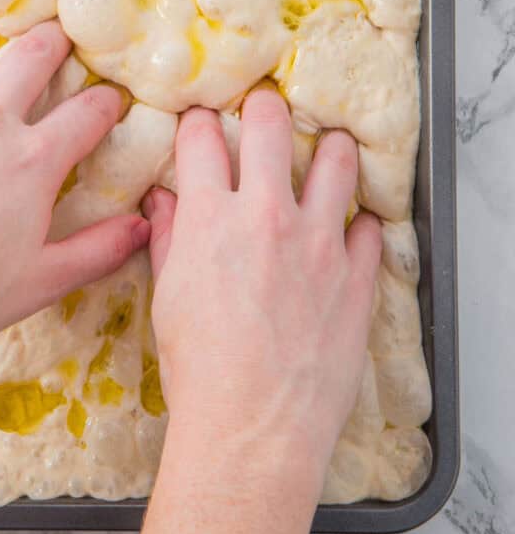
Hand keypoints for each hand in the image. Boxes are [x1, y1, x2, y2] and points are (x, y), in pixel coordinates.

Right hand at [144, 87, 381, 489]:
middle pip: (269, 126)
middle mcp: (265, 216)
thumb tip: (163, 202)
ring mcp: (317, 242)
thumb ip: (169, 239)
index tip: (203, 122)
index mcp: (210, 218)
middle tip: (265, 108)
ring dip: (329, 148)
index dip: (199, 123)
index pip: (202, 139)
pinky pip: (370, 229)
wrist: (251, 427)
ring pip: (335, 161)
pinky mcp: (355, 276)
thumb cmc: (199, 369)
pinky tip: (351, 230)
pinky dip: (360, 224)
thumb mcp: (168, 299)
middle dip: (264, 107)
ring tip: (327, 148)